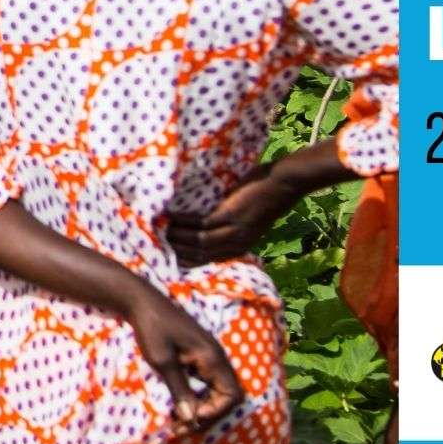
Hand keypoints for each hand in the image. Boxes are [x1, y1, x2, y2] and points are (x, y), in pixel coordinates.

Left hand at [124, 288, 242, 429]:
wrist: (142, 302)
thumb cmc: (152, 328)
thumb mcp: (163, 361)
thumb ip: (179, 389)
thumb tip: (191, 419)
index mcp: (212, 358)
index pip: (232, 395)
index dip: (215, 412)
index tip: (190, 416)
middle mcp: (216, 358)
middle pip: (228, 396)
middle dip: (208, 415)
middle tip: (182, 426)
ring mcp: (209, 356)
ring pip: (217, 391)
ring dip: (202, 407)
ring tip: (178, 419)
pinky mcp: (199, 356)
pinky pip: (207, 383)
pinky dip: (197, 397)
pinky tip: (178, 403)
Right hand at [165, 165, 300, 266]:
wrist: (284, 183)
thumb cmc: (266, 194)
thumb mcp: (250, 217)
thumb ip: (231, 223)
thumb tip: (207, 219)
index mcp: (241, 245)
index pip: (211, 260)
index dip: (189, 260)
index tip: (171, 257)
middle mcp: (237, 243)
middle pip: (201, 254)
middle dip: (178, 251)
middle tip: (158, 244)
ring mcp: (234, 230)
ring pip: (199, 241)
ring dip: (178, 237)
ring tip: (161, 230)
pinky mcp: (231, 215)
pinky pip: (201, 223)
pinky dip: (185, 220)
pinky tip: (172, 215)